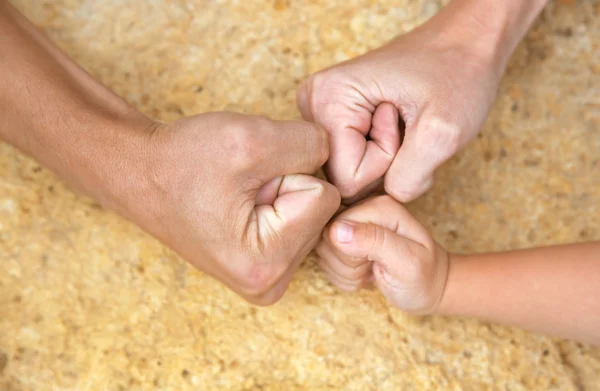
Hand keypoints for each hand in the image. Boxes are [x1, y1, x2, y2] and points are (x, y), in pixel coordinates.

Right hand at [124, 112, 339, 304]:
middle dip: (284, 183)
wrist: (140, 173)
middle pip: (319, 210)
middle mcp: (270, 284)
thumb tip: (337, 155)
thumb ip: (311, 144)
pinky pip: (294, 220)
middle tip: (237, 185)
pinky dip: (273, 201)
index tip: (243, 178)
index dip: (287, 172)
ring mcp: (266, 278)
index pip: (325, 197)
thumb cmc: (183, 160)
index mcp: (266, 264)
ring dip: (277, 190)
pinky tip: (237, 202)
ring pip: (308, 212)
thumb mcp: (251, 138)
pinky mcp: (263, 265)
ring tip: (234, 192)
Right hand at [297, 7, 504, 202]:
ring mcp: (321, 112)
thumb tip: (380, 202)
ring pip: (348, 174)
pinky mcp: (335, 119)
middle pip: (342, 179)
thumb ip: (409, 179)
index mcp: (327, 97)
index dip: (386, 164)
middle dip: (384, 166)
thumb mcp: (444, 133)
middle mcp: (313, 104)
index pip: (346, 179)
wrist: (466, 43)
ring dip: (386, 162)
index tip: (406, 127)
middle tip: (407, 126)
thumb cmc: (458, 74)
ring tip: (404, 123)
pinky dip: (383, 157)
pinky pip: (353, 163)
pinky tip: (397, 127)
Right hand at [316, 195, 447, 313]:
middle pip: (325, 238)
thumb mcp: (407, 262)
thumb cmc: (424, 276)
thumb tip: (336, 230)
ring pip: (323, 251)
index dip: (349, 253)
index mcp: (379, 206)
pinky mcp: (345, 239)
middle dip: (347, 264)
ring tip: (371, 272)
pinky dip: (343, 276)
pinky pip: (326, 260)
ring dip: (345, 272)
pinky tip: (364, 274)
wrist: (429, 287)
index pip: (336, 226)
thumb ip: (375, 241)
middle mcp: (363, 209)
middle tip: (374, 269)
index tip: (375, 262)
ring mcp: (353, 224)